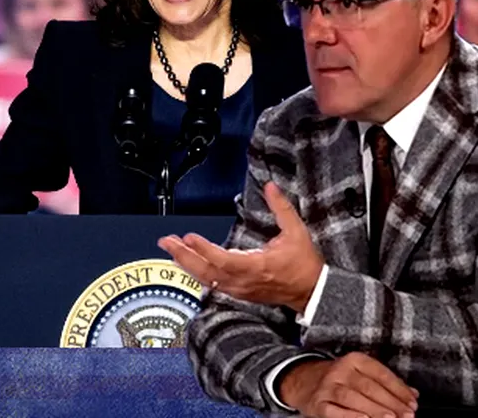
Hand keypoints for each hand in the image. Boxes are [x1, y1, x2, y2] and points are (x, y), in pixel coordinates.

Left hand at [158, 182, 324, 310]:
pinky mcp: (238, 292)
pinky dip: (196, 271)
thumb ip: (281, 207)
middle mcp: (244, 280)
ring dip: (186, 263)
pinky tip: (185, 261)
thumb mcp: (296, 231)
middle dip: (184, 256)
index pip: (224, 260)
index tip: (189, 237)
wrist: (311, 291)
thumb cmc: (304, 264)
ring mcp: (239, 288)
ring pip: (206, 278)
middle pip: (207, 271)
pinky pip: (212, 283)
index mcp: (257, 266)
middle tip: (167, 241)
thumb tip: (270, 186)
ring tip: (171, 247)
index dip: (205, 250)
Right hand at [280, 353, 418, 417]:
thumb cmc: (340, 379)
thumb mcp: (362, 373)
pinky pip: (335, 411)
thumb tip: (413, 395)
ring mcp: (328, 387)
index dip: (399, 390)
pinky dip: (350, 416)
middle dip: (391, 403)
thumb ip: (387, 383)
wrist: (303, 381)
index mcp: (354, 360)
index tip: (412, 403)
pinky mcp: (318, 403)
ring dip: (374, 410)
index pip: (381, 374)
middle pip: (369, 387)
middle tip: (407, 415)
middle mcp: (340, 370)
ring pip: (353, 398)